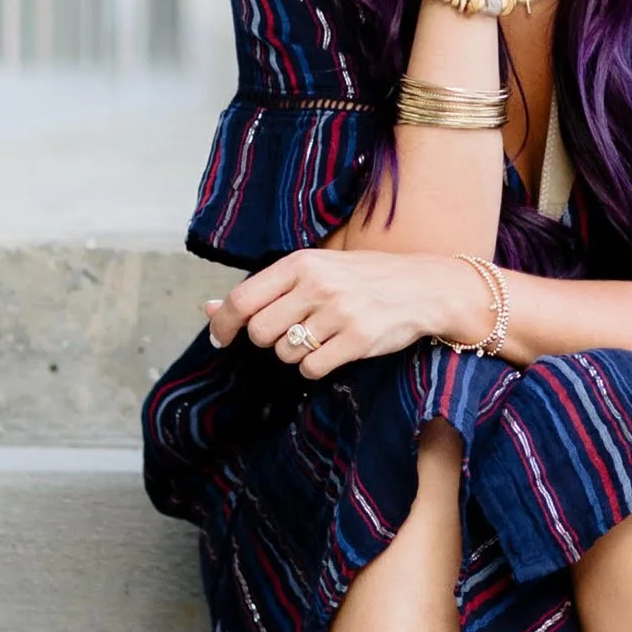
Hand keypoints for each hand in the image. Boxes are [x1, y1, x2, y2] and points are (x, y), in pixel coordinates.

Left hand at [205, 247, 497, 378]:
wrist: (424, 287)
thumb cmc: (363, 278)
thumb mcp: (313, 271)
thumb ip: (264, 290)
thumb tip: (207, 308)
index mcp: (302, 263)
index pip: (243, 298)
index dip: (223, 323)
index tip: (221, 338)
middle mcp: (317, 284)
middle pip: (260, 332)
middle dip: (269, 341)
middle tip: (292, 332)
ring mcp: (339, 312)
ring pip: (286, 352)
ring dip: (296, 353)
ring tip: (322, 336)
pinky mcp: (358, 339)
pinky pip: (312, 367)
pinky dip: (316, 366)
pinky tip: (334, 350)